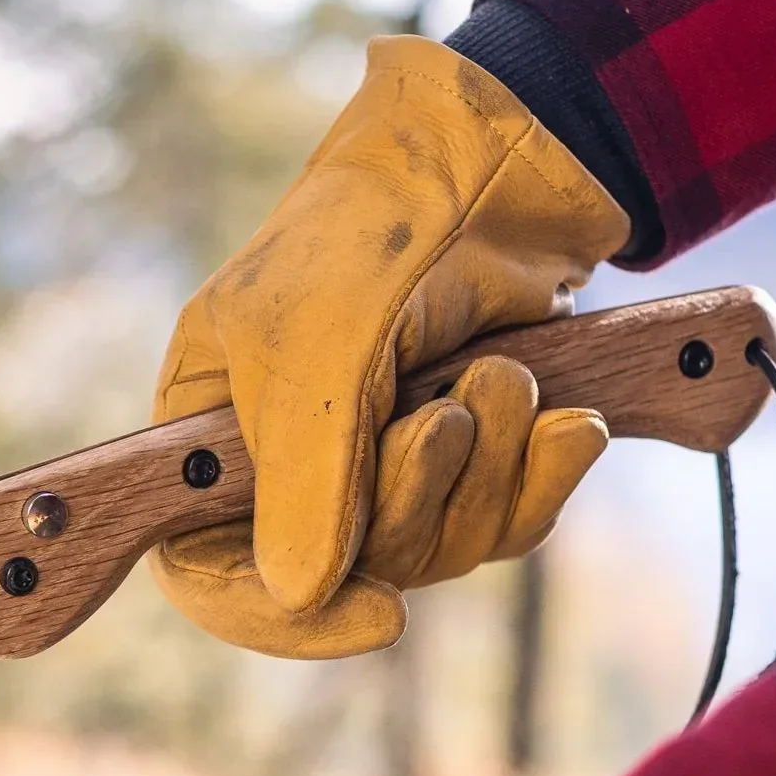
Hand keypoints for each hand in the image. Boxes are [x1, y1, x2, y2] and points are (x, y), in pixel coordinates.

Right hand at [154, 36, 628, 657]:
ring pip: (436, 552)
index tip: (378, 618)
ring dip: (490, 470)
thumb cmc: (378, 226)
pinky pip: (506, 524)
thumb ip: (307, 475)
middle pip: (344, 570)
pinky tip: (570, 420)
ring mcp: (381, 460)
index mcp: (212, 426)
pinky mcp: (469, 454)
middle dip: (420, 498)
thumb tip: (300, 597)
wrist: (508, 157)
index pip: (205, 569)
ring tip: (503, 376)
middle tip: (447, 416)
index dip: (279, 616)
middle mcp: (289, 459)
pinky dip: (544, 475)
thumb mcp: (321, 343)